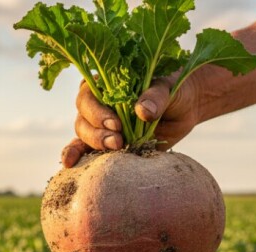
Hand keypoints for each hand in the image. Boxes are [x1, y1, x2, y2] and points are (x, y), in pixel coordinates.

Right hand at [61, 74, 201, 167]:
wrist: (185, 107)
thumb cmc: (174, 89)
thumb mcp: (168, 86)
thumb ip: (156, 96)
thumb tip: (143, 111)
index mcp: (106, 83)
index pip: (88, 95)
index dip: (97, 111)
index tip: (116, 123)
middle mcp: (98, 103)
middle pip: (82, 119)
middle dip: (97, 133)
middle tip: (118, 141)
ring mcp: (102, 124)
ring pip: (84, 135)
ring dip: (95, 144)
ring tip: (118, 148)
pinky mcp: (109, 143)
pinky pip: (86, 149)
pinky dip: (77, 156)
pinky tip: (69, 164)